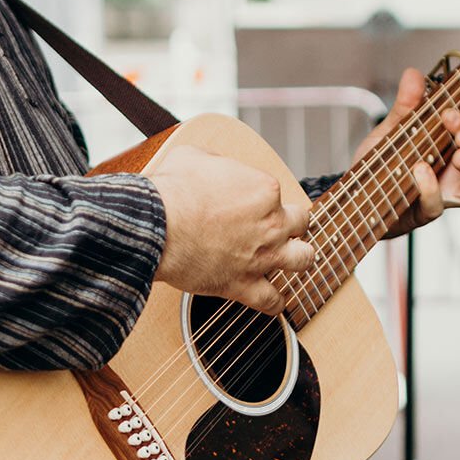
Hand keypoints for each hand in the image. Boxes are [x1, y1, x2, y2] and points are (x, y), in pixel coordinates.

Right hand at [150, 146, 313, 313]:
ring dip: (298, 258)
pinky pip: (272, 301)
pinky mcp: (244, 285)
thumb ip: (216, 162)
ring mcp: (262, 257)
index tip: (247, 203)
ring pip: (303, 260)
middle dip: (291, 225)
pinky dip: (276, 302)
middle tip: (275, 228)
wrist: (156, 227)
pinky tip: (273, 299)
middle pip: (300, 224)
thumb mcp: (193, 156)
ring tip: (288, 259)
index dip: (261, 198)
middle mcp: (271, 224)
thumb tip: (215, 167)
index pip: (276, 193)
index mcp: (263, 190)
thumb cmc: (171, 192)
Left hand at [366, 68, 459, 237]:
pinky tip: (420, 172)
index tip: (449, 112)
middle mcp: (456, 174)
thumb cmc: (381, 167)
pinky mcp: (423, 212)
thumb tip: (414, 75)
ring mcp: (444, 195)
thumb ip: (406, 106)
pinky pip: (437, 206)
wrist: (355, 196)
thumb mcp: (391, 131)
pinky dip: (431, 188)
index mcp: (455, 150)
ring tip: (458, 155)